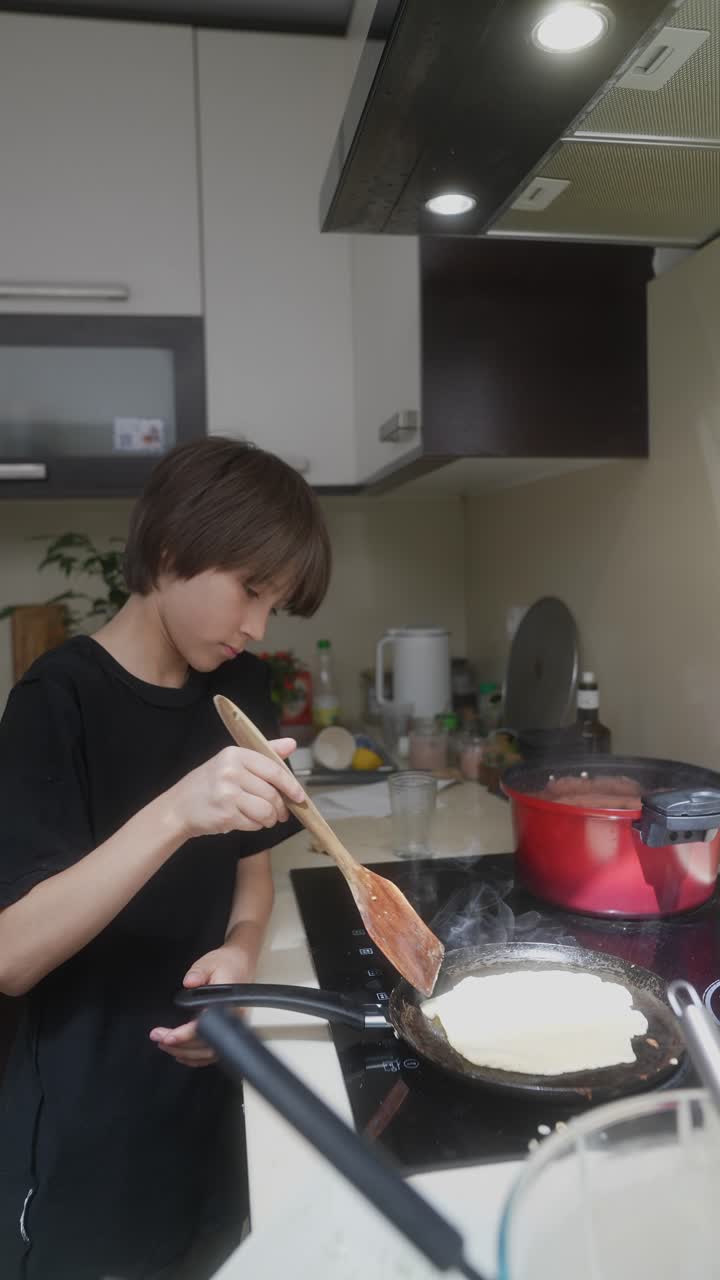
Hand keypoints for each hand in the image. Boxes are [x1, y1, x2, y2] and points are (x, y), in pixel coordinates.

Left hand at [150, 941, 255, 1067]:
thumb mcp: (210, 962)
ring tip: (164, 1044)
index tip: (168, 1036)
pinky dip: (196, 1058)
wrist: (242, 963)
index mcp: (227, 1004)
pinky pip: (213, 1053)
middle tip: (158, 1037)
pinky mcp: (228, 1032)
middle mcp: (232, 1020)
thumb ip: (198, 972)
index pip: (206, 1026)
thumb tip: (189, 982)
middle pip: (204, 1044)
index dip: (185, 1035)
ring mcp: (231, 1029)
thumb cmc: (227, 963)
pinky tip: (182, 1054)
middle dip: (178, 1045)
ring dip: (184, 1053)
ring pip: (208, 1053)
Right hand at [168, 740, 304, 839]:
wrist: (178, 807)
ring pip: (266, 810)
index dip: (291, 785)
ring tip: (265, 819)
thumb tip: (292, 744)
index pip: (273, 769)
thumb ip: (264, 754)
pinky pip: (254, 823)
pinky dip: (256, 826)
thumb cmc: (208, 785)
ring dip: (270, 819)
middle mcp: (231, 771)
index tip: (299, 796)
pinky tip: (247, 821)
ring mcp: (227, 793)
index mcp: (235, 754)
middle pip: (272, 793)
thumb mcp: (233, 762)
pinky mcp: (225, 814)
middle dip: (280, 808)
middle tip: (280, 814)